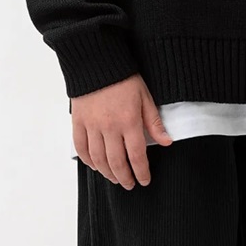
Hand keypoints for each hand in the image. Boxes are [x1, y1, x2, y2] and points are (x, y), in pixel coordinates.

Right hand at [71, 73, 173, 188]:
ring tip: (115, 178)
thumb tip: (166, 142)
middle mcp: (109, 127)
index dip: (141, 172)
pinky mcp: (78, 122)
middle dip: (125, 178)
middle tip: (130, 184)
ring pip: (99, 160)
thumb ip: (154, 122)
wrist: (96, 61)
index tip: (144, 180)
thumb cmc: (123, 77)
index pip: (137, 156)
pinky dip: (88, 161)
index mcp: (129, 121)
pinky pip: (81, 148)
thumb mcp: (145, 96)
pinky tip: (95, 166)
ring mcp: (92, 126)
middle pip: (117, 162)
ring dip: (108, 173)